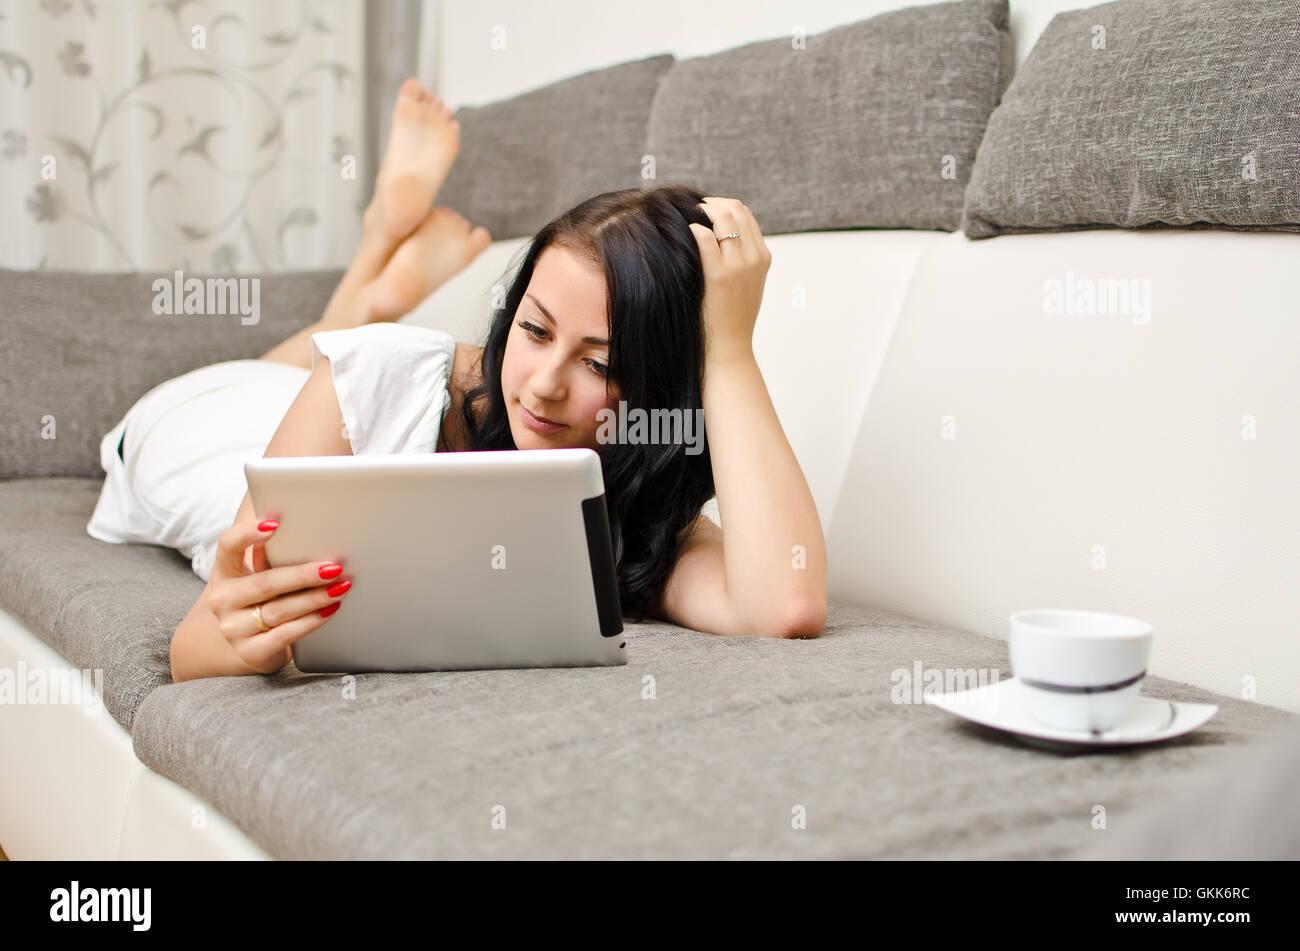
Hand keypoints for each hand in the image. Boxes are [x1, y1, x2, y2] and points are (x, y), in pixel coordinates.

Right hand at [205, 517, 351, 673]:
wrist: (245, 643)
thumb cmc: (261, 597)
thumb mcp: (256, 571)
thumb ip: (271, 548)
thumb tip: (297, 516)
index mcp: (224, 570)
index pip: (228, 545)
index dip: (248, 534)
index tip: (275, 524)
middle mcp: (223, 599)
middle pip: (266, 583)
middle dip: (304, 575)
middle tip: (334, 567)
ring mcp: (234, 628)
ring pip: (279, 610)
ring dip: (315, 598)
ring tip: (342, 587)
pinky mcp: (250, 652)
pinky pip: (285, 635)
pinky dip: (311, 622)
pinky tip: (330, 610)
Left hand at [688, 196, 771, 361]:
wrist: (730, 347)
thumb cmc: (734, 318)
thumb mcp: (750, 284)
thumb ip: (744, 259)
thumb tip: (724, 238)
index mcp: (763, 257)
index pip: (745, 214)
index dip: (723, 206)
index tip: (704, 210)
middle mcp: (754, 257)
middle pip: (735, 209)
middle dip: (711, 204)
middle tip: (691, 209)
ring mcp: (738, 266)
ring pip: (722, 218)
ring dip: (700, 212)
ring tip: (685, 218)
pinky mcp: (719, 276)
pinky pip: (704, 237)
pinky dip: (692, 229)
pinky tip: (682, 235)